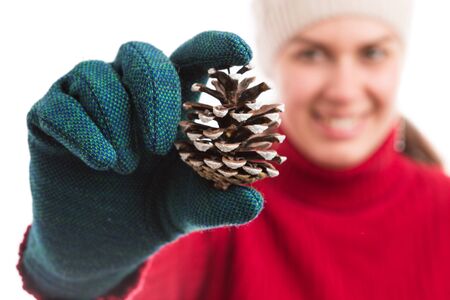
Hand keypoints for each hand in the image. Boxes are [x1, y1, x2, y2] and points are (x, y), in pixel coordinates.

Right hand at [21, 31, 262, 297]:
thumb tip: (252, 201)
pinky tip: (102, 163)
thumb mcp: (192, 207)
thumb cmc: (157, 208)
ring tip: (128, 168)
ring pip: (96, 74)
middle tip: (161, 145)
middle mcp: (129, 90)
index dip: (214, 48)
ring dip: (116, 119)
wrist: (106, 241)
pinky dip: (82, 132)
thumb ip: (220, 201)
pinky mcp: (50, 120)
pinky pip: (60, 107)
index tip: (241, 53)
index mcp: (171, 100)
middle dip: (156, 93)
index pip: (192, 58)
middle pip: (141, 55)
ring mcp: (88, 101)